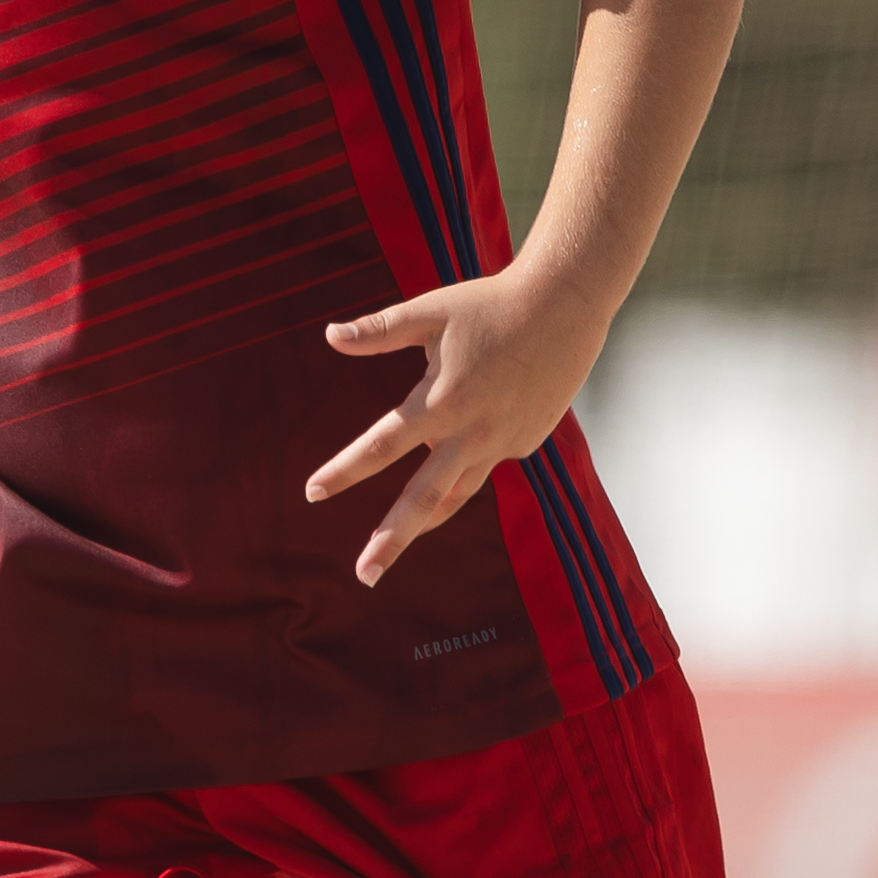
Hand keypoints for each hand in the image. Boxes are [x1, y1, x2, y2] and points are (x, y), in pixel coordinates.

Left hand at [304, 267, 612, 587]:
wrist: (566, 307)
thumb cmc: (489, 303)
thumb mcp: (429, 312)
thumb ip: (379, 330)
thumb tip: (329, 335)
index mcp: (442, 402)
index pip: (381, 446)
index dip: (344, 471)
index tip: (311, 492)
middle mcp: (472, 432)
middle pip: (424, 498)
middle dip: (392, 539)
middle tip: (363, 574)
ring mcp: (503, 442)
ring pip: (458, 495)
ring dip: (425, 525)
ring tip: (398, 549)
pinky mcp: (526, 442)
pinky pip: (485, 462)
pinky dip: (464, 468)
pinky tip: (459, 450)